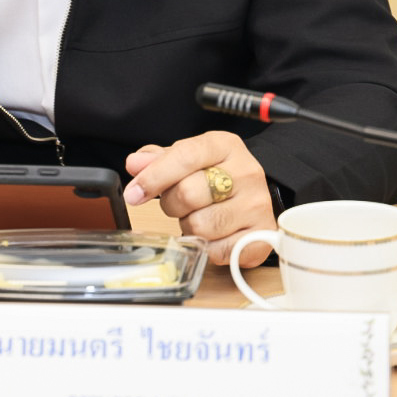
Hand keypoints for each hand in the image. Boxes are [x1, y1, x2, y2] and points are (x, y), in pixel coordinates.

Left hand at [123, 132, 277, 266]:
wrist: (258, 195)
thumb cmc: (218, 176)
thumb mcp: (190, 158)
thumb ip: (159, 160)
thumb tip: (135, 163)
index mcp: (225, 146)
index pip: (185, 156)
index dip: (153, 177)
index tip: (135, 193)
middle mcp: (246, 172)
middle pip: (188, 193)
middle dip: (172, 204)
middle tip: (178, 204)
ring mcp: (256, 205)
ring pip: (200, 225)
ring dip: (190, 226)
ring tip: (200, 216)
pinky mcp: (261, 236)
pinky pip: (216, 250)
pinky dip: (207, 247)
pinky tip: (214, 234)